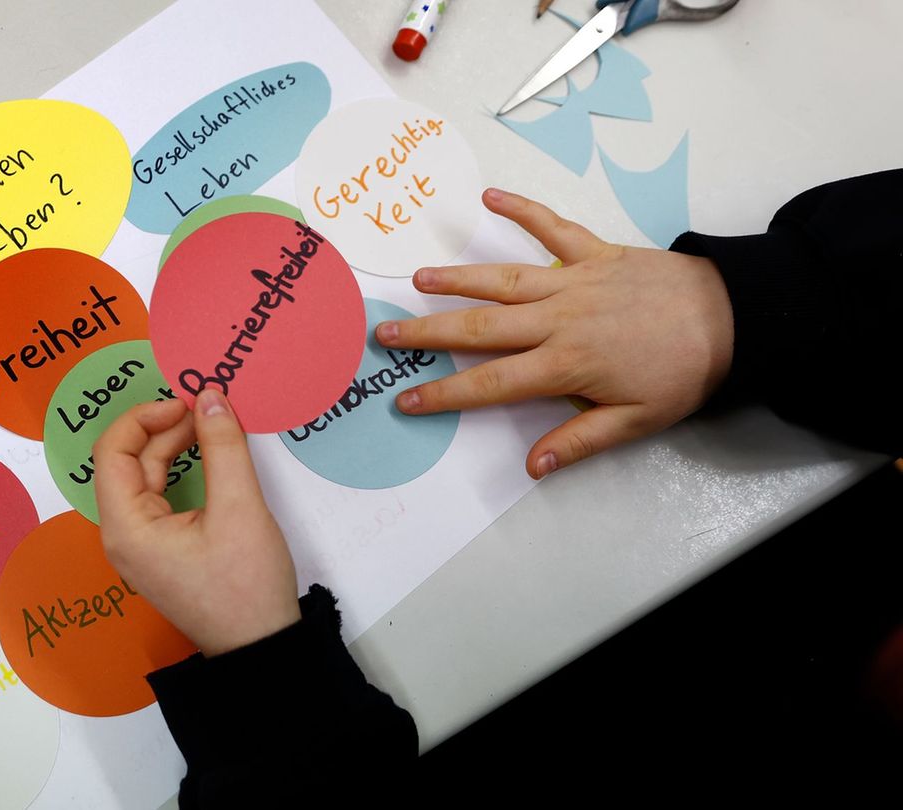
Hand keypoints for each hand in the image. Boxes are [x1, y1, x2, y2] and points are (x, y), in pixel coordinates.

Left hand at [93, 391, 300, 656]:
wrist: (261, 650)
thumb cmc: (246, 585)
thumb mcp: (240, 507)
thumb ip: (223, 446)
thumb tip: (211, 396)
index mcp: (127, 527)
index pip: (112, 451)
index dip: (145, 416)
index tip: (187, 401)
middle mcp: (123, 535)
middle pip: (128, 462)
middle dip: (164, 428)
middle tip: (207, 407)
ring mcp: (140, 546)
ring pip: (145, 479)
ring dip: (174, 447)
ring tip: (211, 425)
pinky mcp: (161, 552)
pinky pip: (160, 498)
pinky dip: (181, 472)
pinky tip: (208, 457)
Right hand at [377, 188, 733, 478]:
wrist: (734, 318)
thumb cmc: (684, 373)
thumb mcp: (637, 421)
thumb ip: (579, 441)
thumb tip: (531, 466)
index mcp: (565, 364)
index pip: (491, 383)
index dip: (444, 393)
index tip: (407, 399)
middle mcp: (559, 319)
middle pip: (481, 327)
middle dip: (429, 332)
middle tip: (387, 334)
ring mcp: (574, 281)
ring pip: (503, 279)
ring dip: (458, 277)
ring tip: (418, 278)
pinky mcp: (596, 253)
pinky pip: (552, 228)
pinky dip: (522, 210)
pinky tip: (489, 198)